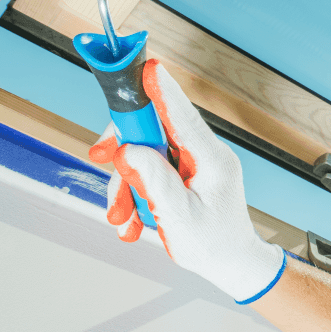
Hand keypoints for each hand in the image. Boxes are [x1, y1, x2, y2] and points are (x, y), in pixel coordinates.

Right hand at [89, 60, 284, 302]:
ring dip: (126, 185)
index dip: (162, 91)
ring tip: (124, 219)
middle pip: (153, 130)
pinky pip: (150, 170)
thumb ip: (155, 181)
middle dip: (124, 153)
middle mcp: (204, 154)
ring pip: (145, 153)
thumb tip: (128, 150)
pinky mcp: (184, 172)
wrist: (230, 264)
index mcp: (213, 160)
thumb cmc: (214, 245)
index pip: (183, 117)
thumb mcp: (180, 217)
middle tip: (100, 160)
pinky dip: (136, 193)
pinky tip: (133, 222)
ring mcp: (194, 162)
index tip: (149, 67)